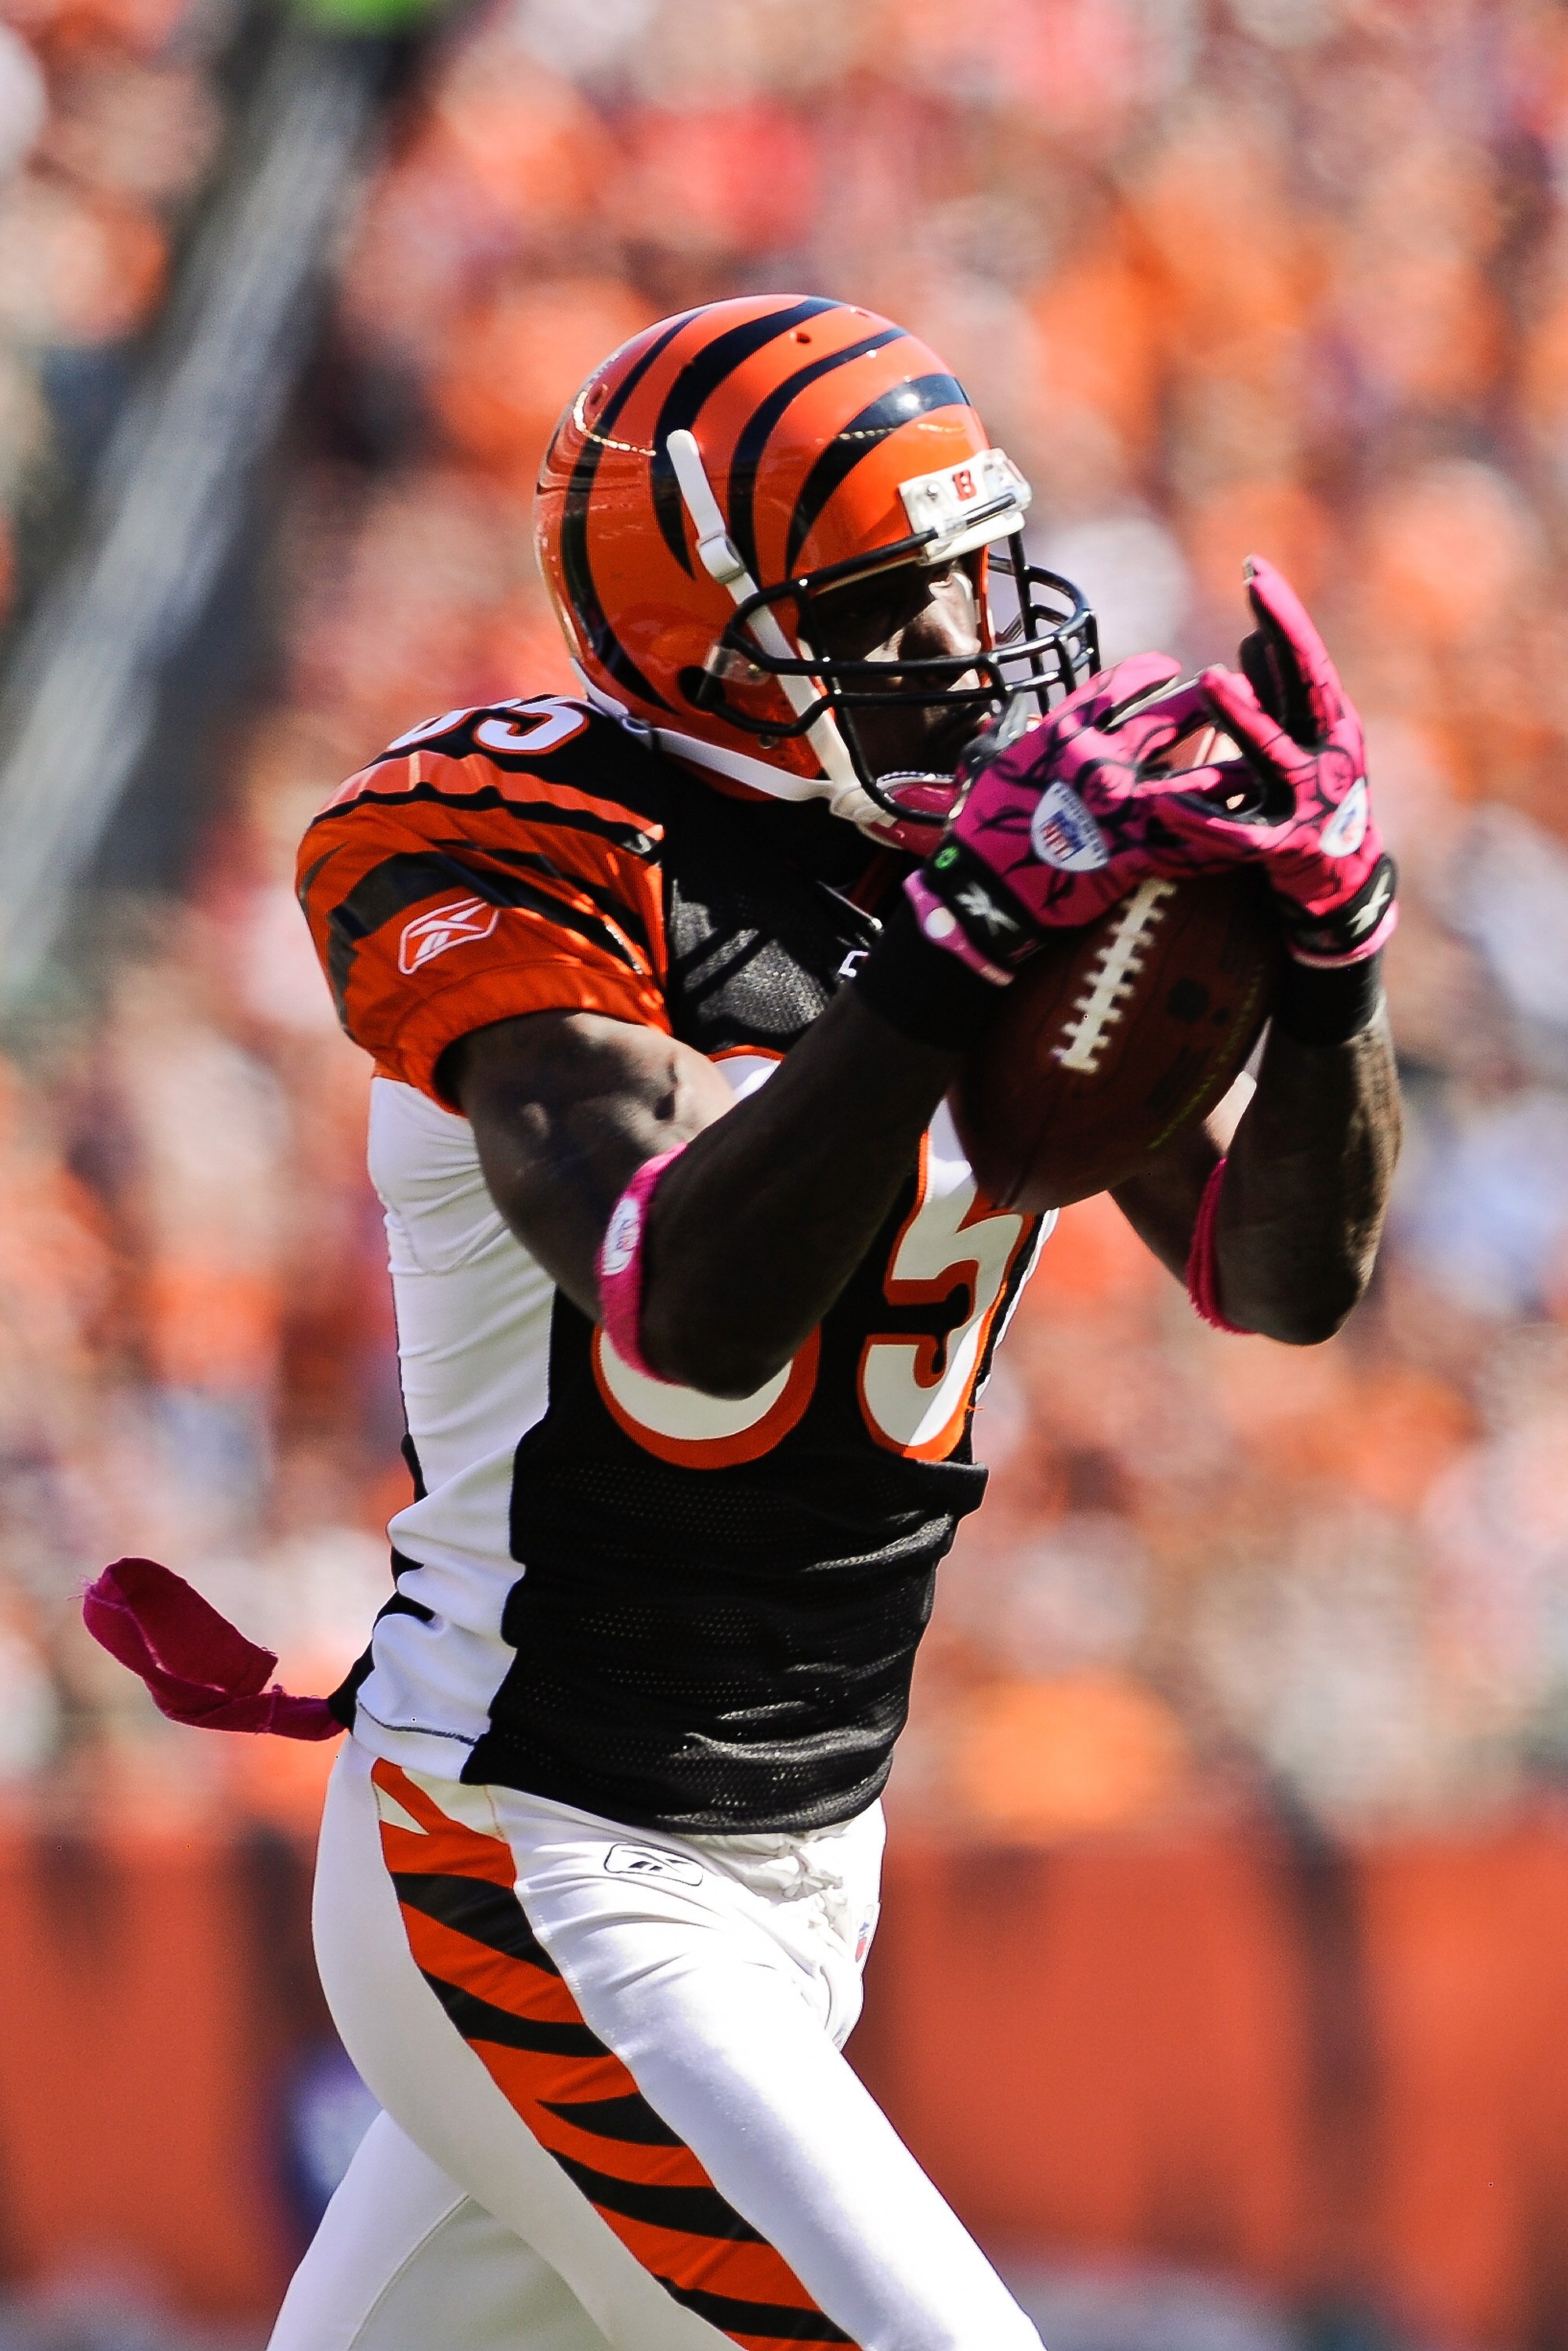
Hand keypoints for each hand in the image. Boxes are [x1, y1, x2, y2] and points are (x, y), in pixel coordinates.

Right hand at [905, 653, 1248, 984]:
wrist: (981, 894)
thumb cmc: (981, 831)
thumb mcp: (994, 765)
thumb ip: (1022, 734)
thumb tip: (1027, 715)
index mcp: (1064, 733)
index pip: (1117, 685)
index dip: (1150, 672)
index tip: (1169, 667)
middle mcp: (1099, 759)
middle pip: (1172, 717)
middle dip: (1210, 704)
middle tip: (1238, 695)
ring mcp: (1121, 807)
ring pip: (1198, 775)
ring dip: (1236, 766)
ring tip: (1266, 758)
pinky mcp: (1134, 853)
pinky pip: (1193, 840)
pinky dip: (1226, 834)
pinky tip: (1253, 828)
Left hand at [1168, 557, 1396, 968]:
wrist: (1340, 884)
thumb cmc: (1315, 800)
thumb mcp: (1302, 742)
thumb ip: (1276, 696)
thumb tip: (1250, 642)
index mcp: (1333, 724)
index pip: (1308, 658)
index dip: (1284, 612)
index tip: (1255, 566)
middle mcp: (1329, 755)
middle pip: (1305, 690)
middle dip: (1283, 637)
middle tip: (1252, 591)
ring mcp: (1308, 802)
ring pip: (1273, 754)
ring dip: (1244, 716)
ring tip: (1211, 679)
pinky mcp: (1283, 849)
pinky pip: (1235, 833)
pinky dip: (1202, 819)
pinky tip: (1166, 802)